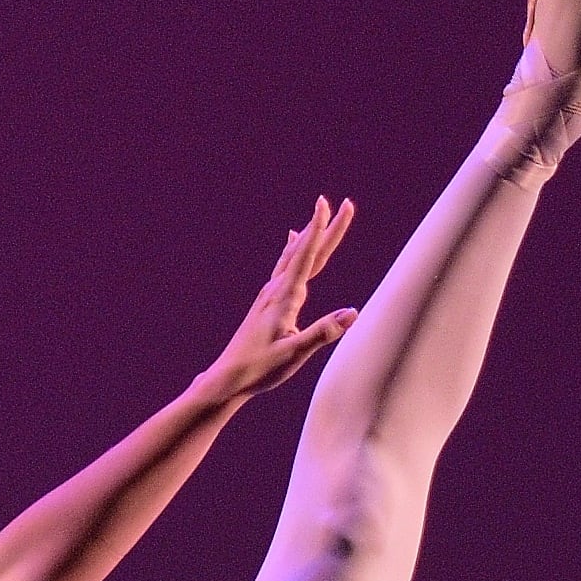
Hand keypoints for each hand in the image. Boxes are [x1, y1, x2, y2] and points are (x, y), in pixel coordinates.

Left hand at [198, 196, 358, 404]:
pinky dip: (293, 249)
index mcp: (285, 297)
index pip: (307, 255)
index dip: (320, 229)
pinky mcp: (268, 301)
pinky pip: (284, 266)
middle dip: (326, 227)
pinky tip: (291, 241)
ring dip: (311, 235)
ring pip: (295, 256)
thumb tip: (352, 313)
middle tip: (343, 203)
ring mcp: (270, 294)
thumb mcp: (294, 353)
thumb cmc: (259, 368)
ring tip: (320, 215)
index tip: (328, 203)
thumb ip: (323, 332)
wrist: (228, 377)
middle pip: (306, 251)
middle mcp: (276, 290)